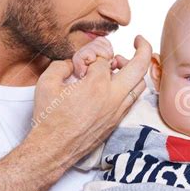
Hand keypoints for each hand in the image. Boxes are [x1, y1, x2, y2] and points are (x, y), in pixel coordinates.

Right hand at [31, 34, 151, 169]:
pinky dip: (131, 87)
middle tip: (138, 41)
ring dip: (136, 71)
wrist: (53, 150)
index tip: (86, 58)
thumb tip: (73, 62)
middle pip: (139, 67)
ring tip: (121, 66)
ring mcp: (117, 112)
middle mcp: (112, 98)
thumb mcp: (47, 83)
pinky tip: (119, 84)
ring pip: (140, 85)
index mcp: (96, 85)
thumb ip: (62, 65)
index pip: (106, 58)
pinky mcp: (116, 122)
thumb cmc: (48, 120)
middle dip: (142, 49)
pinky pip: (133, 100)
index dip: (96, 53)